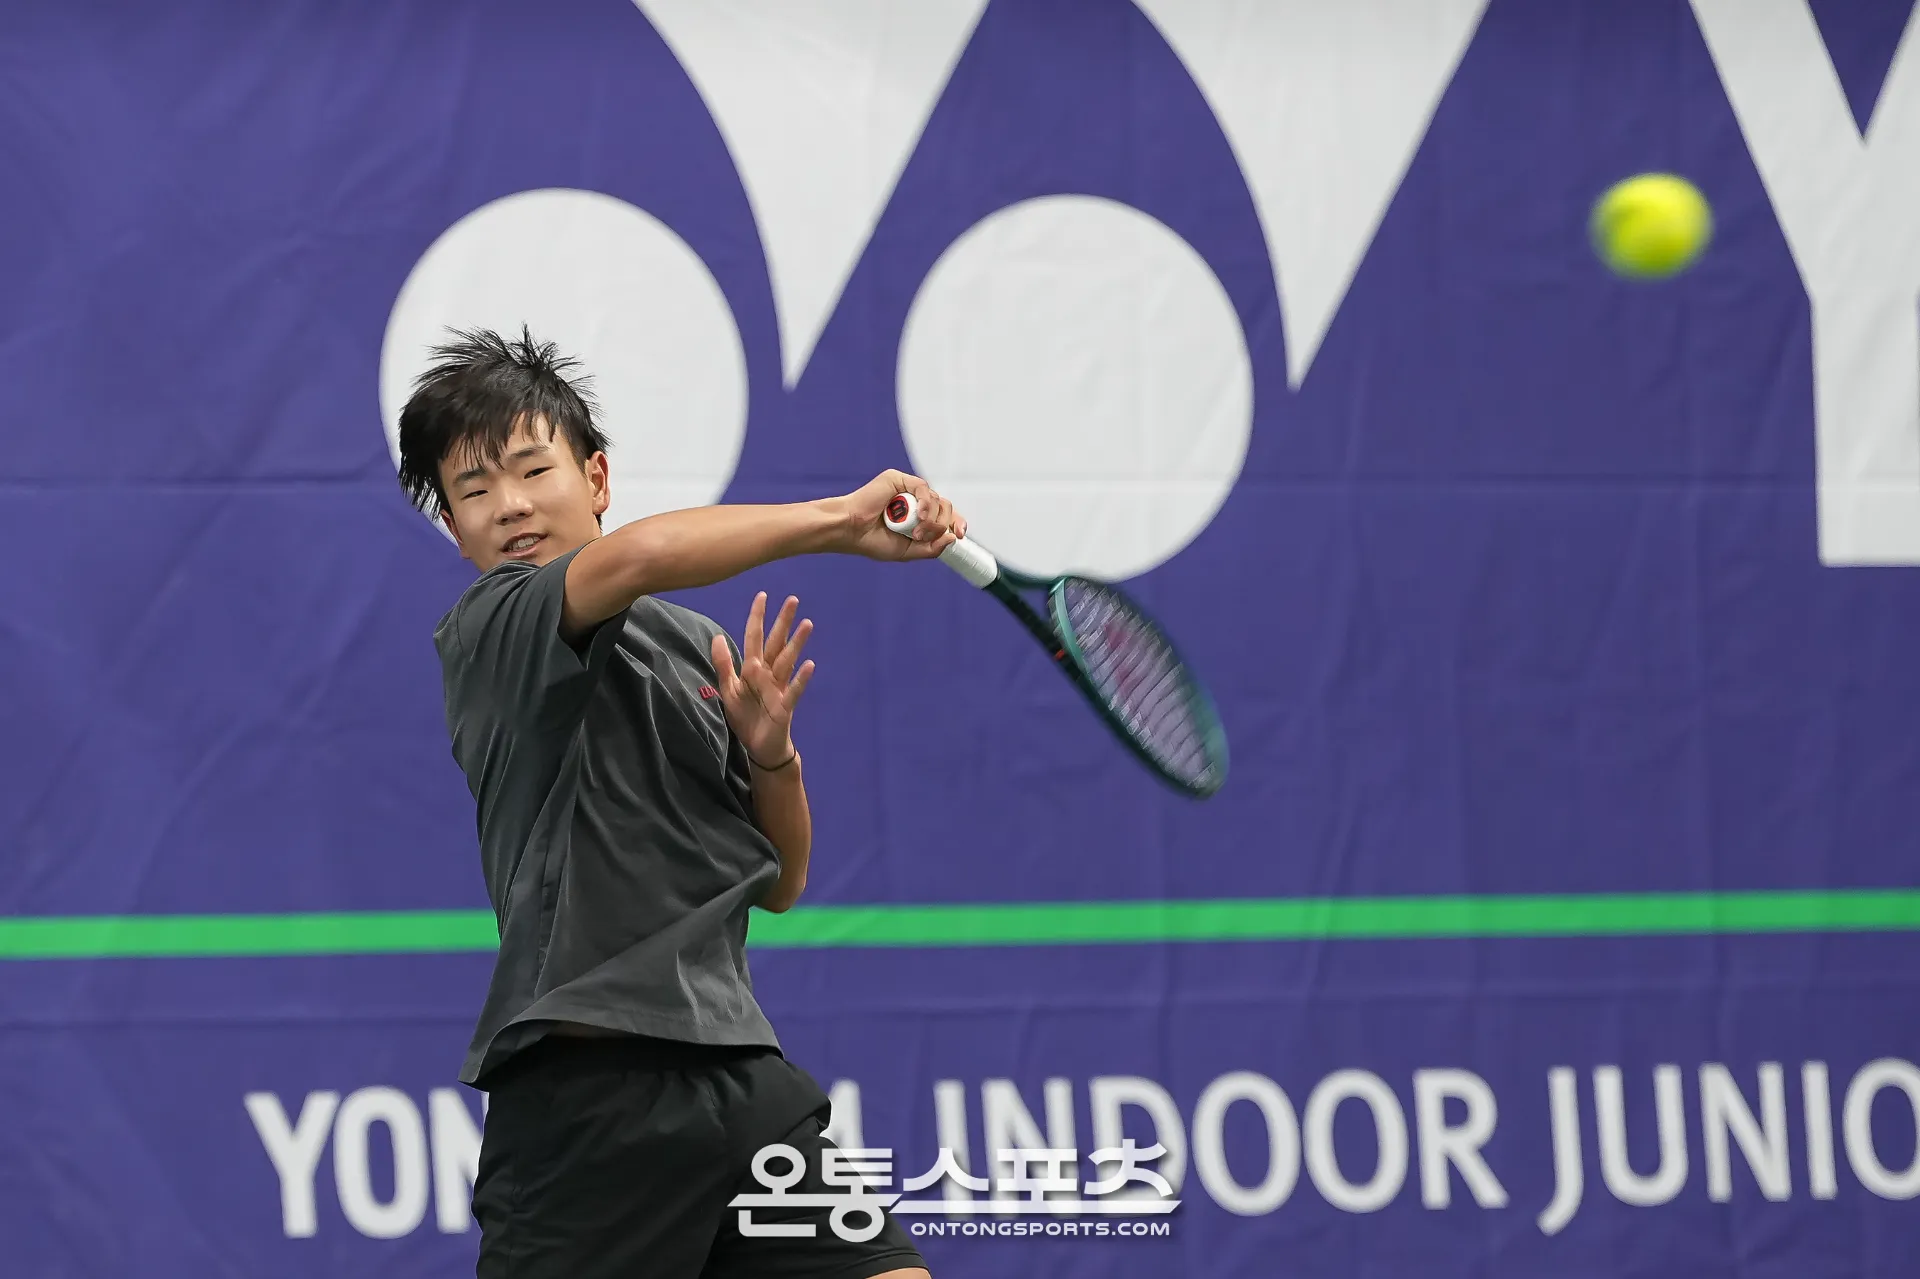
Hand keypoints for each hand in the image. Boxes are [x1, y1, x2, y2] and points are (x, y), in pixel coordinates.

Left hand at [710, 592, 815, 768]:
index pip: (754, 638)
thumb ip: (724, 664)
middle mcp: (768, 674)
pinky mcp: (785, 706)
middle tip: (793, 599)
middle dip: (783, 622)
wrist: (757, 746)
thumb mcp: (728, 689)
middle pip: (776, 643)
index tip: (762, 596)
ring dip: (796, 643)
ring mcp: (779, 688)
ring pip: (788, 661)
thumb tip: (717, 636)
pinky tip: (810, 665)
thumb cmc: (746, 716)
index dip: (757, 618)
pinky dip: (801, 678)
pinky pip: (794, 690)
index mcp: (753, 669)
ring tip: (807, 624)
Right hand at [833, 469, 968, 561]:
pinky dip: (925, 503)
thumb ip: (931, 548)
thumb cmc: (871, 541)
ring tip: (914, 532)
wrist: (850, 531)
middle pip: (945, 507)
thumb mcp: (908, 551)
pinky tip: (917, 515)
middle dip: (940, 525)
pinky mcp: (898, 479)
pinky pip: (923, 488)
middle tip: (921, 537)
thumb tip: (953, 537)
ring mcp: (907, 489)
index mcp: (917, 517)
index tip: (960, 535)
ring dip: (931, 519)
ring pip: (937, 499)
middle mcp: (914, 501)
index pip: (945, 516)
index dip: (956, 523)